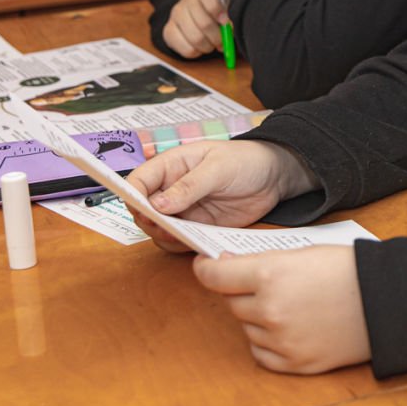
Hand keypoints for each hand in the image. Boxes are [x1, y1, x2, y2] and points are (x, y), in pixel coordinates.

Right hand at [124, 140, 313, 252]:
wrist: (275, 176)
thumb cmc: (245, 160)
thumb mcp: (218, 167)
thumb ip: (189, 185)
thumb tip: (159, 204)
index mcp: (171, 166)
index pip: (139, 181)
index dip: (132, 195)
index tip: (139, 208)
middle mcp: (172, 190)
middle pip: (143, 210)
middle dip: (148, 220)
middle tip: (163, 226)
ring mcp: (184, 211)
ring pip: (159, 230)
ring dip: (164, 236)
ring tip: (179, 235)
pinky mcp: (199, 228)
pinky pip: (182, 241)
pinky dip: (183, 245)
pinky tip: (194, 243)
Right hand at [162, 0, 227, 58]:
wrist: (202, 20)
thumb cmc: (220, 14)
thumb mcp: (230, 10)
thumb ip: (231, 16)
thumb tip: (230, 28)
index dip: (217, 9)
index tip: (225, 22)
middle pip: (204, 23)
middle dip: (218, 37)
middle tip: (223, 41)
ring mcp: (176, 14)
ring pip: (196, 38)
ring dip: (208, 46)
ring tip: (212, 44)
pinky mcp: (168, 31)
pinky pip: (186, 49)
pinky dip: (197, 52)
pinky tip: (200, 46)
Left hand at [193, 245, 370, 372]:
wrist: (389, 302)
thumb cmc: (350, 270)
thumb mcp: (303, 252)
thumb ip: (262, 263)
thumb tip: (227, 268)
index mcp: (270, 275)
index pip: (216, 276)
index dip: (207, 270)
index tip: (205, 267)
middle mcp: (270, 310)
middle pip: (232, 303)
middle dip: (242, 293)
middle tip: (263, 285)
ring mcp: (282, 340)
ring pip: (247, 328)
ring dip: (258, 317)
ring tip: (289, 305)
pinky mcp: (295, 363)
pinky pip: (262, 354)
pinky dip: (268, 342)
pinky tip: (288, 328)